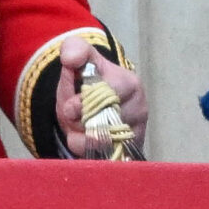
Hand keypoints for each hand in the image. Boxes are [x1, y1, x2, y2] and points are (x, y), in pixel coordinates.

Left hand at [52, 37, 145, 158]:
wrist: (97, 104)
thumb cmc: (89, 82)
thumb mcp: (80, 61)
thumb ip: (74, 50)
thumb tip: (70, 57)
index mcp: (130, 83)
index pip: (109, 94)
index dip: (83, 103)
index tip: (68, 107)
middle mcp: (140, 109)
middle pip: (106, 123)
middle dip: (80, 123)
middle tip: (71, 120)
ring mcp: (137, 133)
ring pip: (105, 145)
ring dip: (82, 141)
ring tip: (78, 133)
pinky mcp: (130, 152)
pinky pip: (107, 158)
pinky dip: (91, 154)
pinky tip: (87, 145)